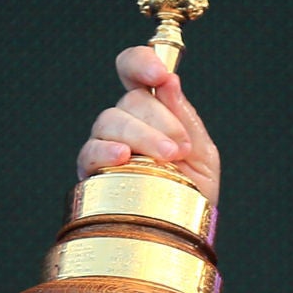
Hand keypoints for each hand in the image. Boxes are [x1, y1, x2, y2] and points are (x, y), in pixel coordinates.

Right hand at [79, 44, 220, 202]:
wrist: (186, 230)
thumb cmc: (193, 190)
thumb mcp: (202, 153)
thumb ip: (185, 118)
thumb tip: (169, 82)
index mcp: (152, 110)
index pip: (134, 70)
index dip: (141, 63)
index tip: (159, 75)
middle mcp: (125, 122)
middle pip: (130, 100)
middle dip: (160, 120)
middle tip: (180, 148)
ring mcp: (106, 144)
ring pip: (111, 121)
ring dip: (142, 137)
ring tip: (167, 160)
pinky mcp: (93, 171)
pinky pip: (90, 152)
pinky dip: (106, 151)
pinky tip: (123, 157)